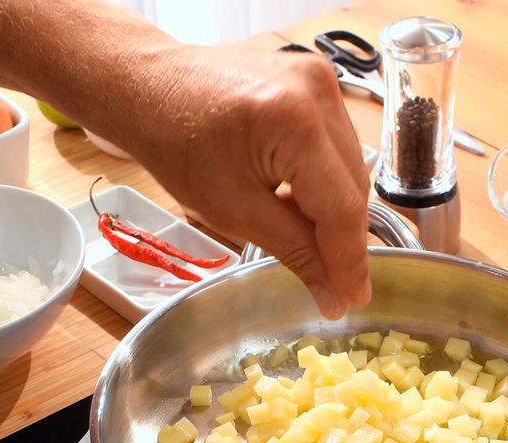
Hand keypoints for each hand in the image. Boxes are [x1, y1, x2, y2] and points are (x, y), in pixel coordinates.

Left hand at [108, 45, 371, 318]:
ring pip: (352, 165)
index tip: (356, 299)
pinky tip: (299, 198)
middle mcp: (320, 92)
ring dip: (336, 207)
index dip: (350, 260)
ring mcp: (321, 79)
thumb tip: (334, 295)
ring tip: (307, 235)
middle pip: (354, 185)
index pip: (342, 207)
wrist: (151, 87)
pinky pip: (337, 143)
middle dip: (344, 237)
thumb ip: (294, 251)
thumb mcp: (233, 210)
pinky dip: (326, 177)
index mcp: (296, 123)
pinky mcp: (317, 77)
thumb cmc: (177, 144)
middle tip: (333, 282)